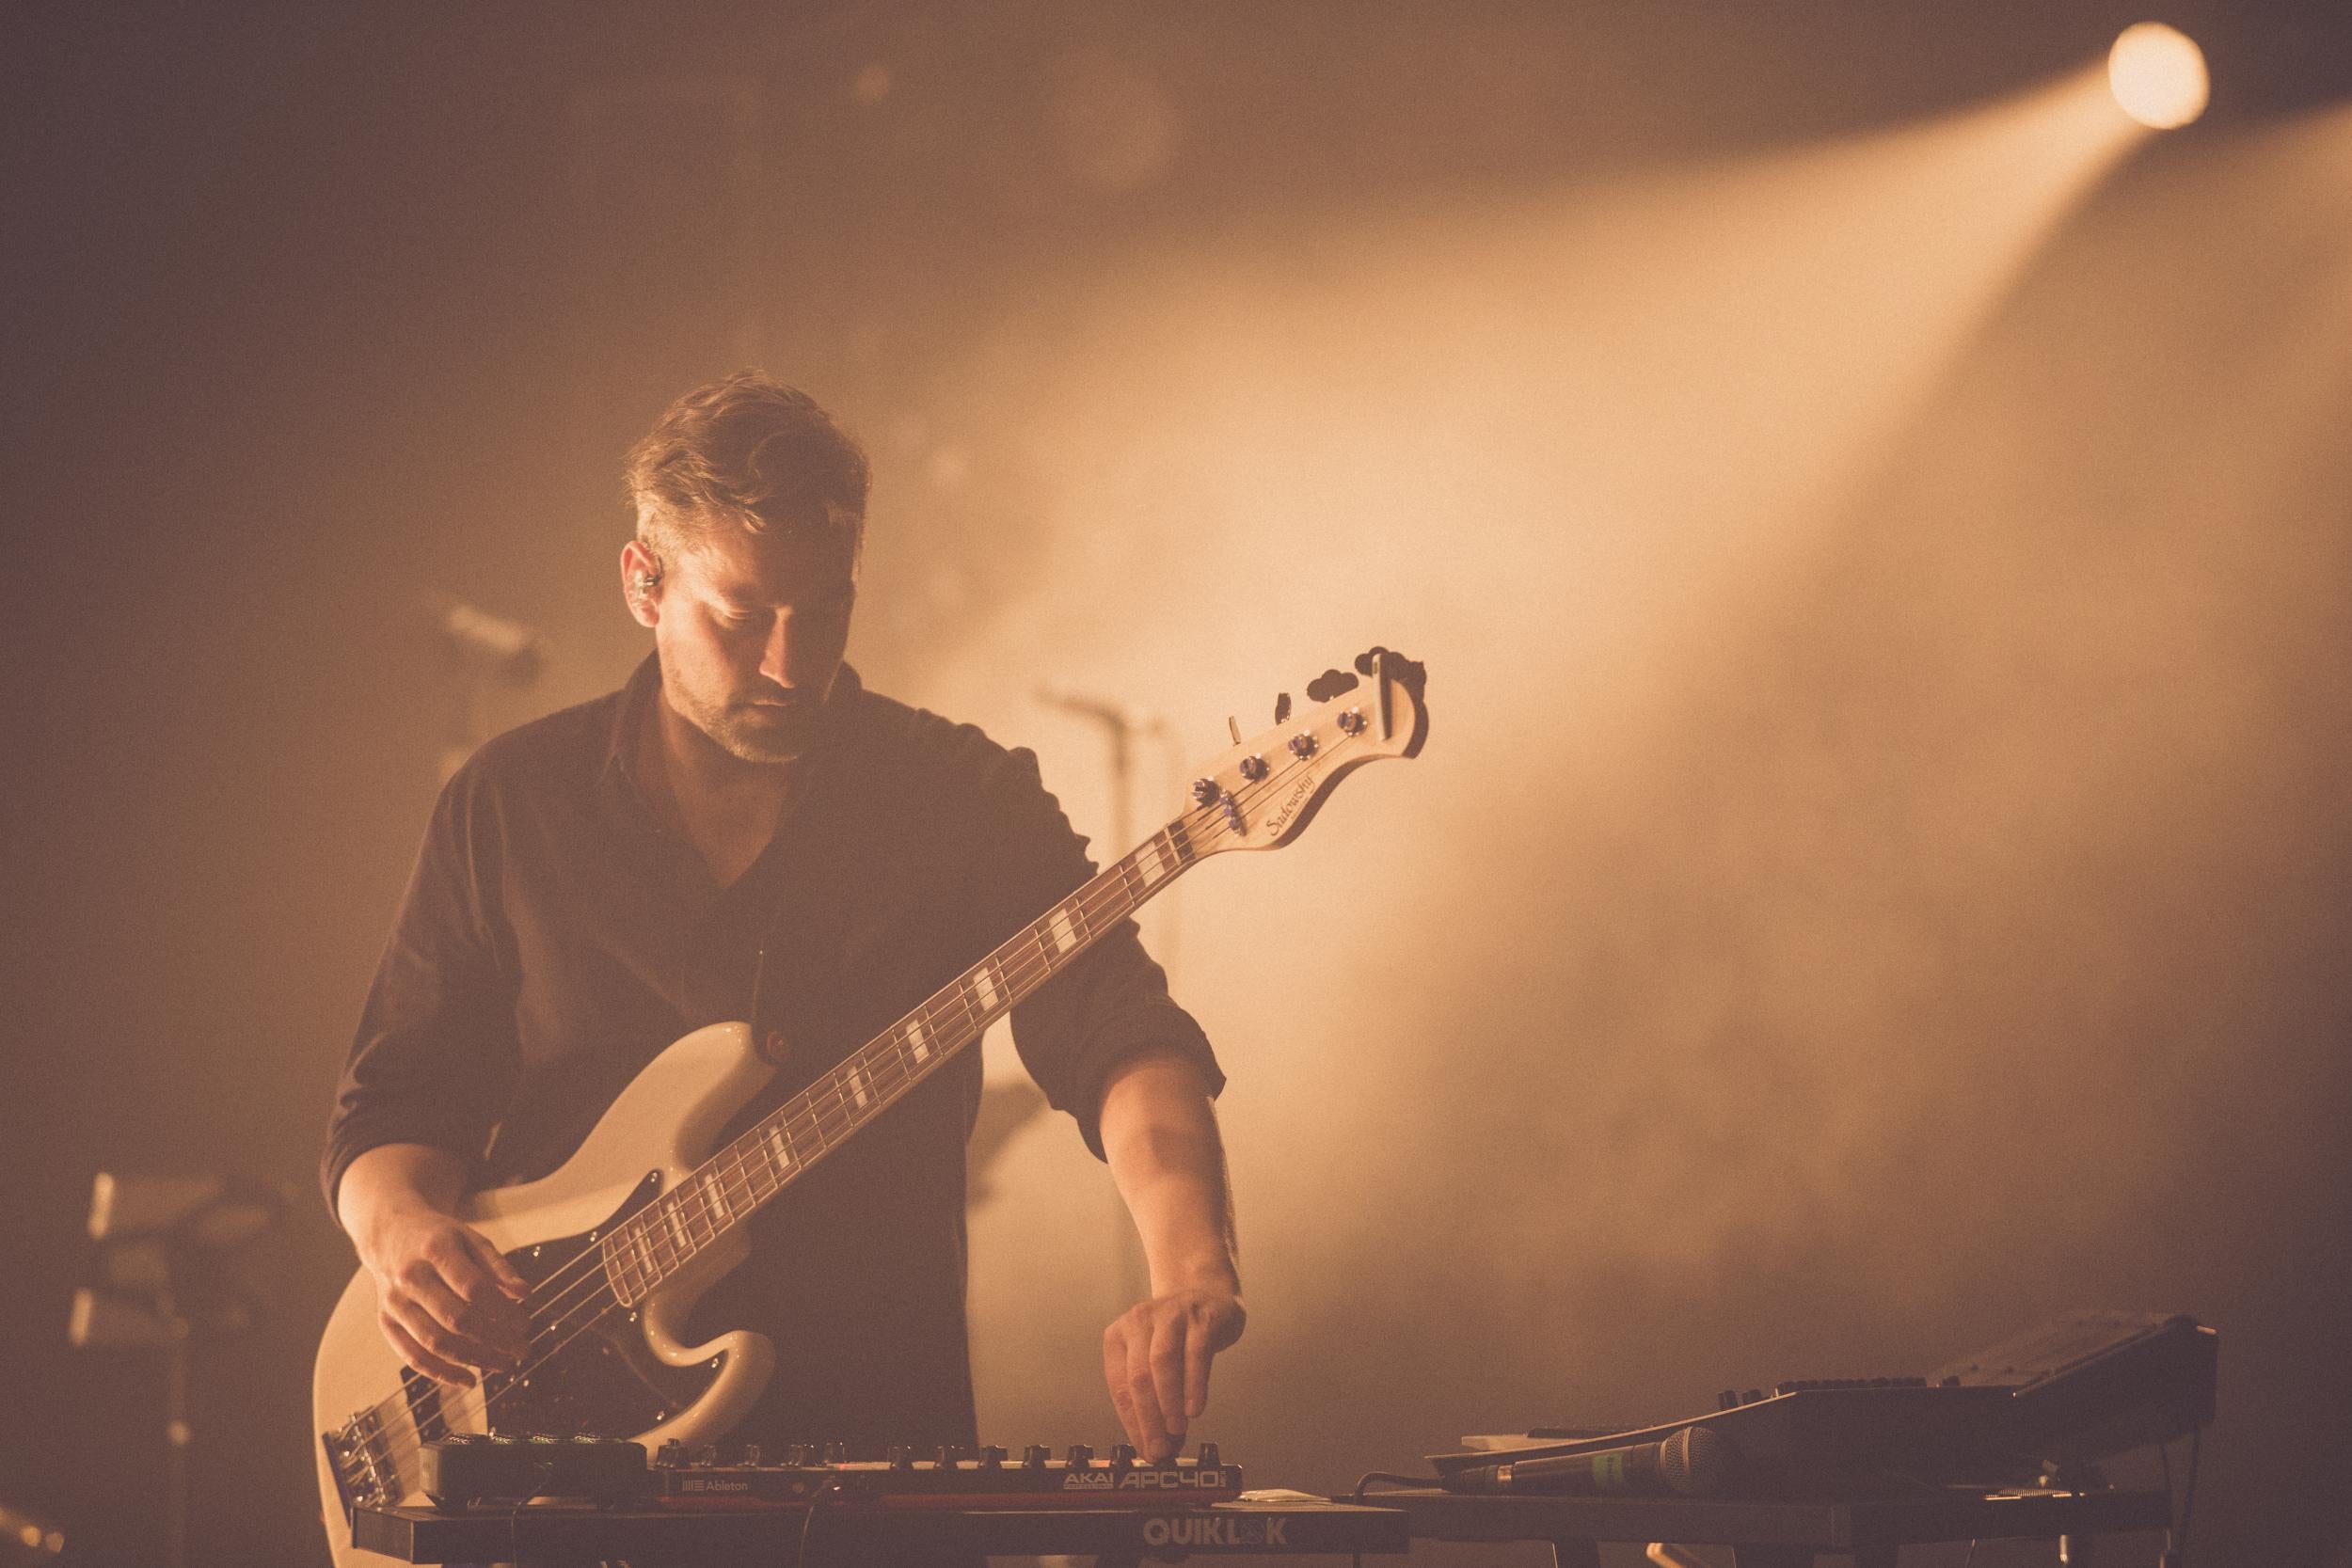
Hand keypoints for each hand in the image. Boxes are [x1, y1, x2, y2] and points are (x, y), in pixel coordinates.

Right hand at [357, 1204, 531, 1387]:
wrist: (389, 1234)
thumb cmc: (438, 1238)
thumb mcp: (471, 1238)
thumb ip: (498, 1266)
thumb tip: (526, 1295)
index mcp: (435, 1250)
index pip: (474, 1288)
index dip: (503, 1310)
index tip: (525, 1323)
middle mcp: (411, 1278)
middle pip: (456, 1319)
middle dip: (494, 1339)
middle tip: (521, 1349)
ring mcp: (395, 1303)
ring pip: (435, 1342)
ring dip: (474, 1359)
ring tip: (503, 1364)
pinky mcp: (386, 1322)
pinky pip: (412, 1356)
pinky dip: (441, 1373)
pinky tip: (469, 1379)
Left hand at [1102, 1285, 1244, 1461]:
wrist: (1210, 1297)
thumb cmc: (1179, 1338)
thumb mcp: (1156, 1364)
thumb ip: (1155, 1402)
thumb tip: (1159, 1447)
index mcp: (1118, 1336)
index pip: (1119, 1387)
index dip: (1132, 1423)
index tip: (1145, 1450)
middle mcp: (1139, 1321)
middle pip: (1138, 1376)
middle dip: (1148, 1419)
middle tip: (1160, 1449)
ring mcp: (1170, 1315)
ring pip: (1162, 1362)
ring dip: (1168, 1402)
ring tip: (1176, 1431)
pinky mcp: (1200, 1317)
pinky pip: (1195, 1354)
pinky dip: (1194, 1385)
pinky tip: (1194, 1409)